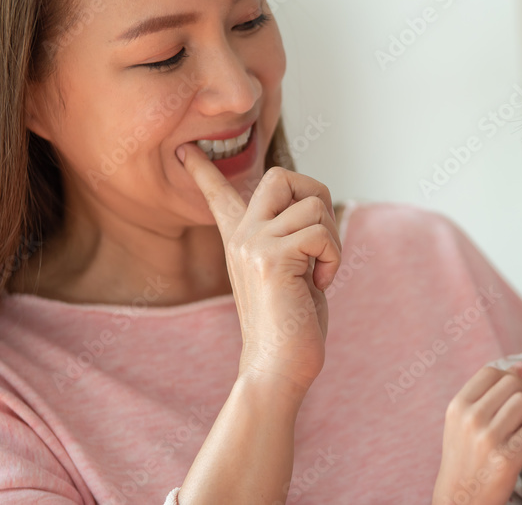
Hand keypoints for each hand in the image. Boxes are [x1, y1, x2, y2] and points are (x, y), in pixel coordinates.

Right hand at [178, 144, 340, 400]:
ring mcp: (253, 244)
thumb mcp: (289, 272)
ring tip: (320, 272)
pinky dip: (334, 258)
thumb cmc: (292, 327)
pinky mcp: (272, 258)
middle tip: (320, 238)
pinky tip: (321, 283)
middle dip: (316, 194)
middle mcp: (241, 236)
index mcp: (241, 240)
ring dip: (332, 238)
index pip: (220, 195)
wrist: (277, 370)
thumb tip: (311, 208)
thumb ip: (291, 238)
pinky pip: (321, 233)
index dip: (205, 171)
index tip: (187, 150)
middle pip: (281, 175)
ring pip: (313, 204)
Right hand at [433, 362, 521, 504]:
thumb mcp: (463, 422)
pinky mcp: (505, 458)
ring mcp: (487, 438)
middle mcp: (470, 418)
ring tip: (521, 430)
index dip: (510, 375)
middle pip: (513, 383)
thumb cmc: (465, 457)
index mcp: (458, 406)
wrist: (459, 497)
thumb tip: (521, 367)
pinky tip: (520, 449)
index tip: (519, 385)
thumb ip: (488, 395)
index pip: (490, 372)